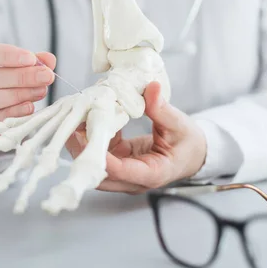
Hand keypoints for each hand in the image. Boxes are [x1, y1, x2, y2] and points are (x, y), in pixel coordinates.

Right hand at [0, 43, 55, 140]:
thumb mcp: (10, 66)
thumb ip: (29, 62)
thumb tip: (48, 60)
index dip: (6, 55)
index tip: (32, 59)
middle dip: (19, 77)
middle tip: (45, 77)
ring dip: (16, 95)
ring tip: (39, 91)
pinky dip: (10, 114)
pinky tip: (28, 108)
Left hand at [66, 81, 207, 193]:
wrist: (192, 153)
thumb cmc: (188, 142)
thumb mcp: (178, 124)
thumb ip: (161, 109)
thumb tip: (151, 88)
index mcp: (152, 173)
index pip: (122, 171)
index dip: (102, 158)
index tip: (87, 138)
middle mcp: (134, 180)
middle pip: (101, 175)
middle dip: (84, 152)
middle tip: (73, 126)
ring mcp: (125, 174)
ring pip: (96, 167)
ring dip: (84, 146)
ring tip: (77, 120)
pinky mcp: (119, 163)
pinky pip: (100, 154)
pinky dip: (92, 139)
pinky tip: (88, 120)